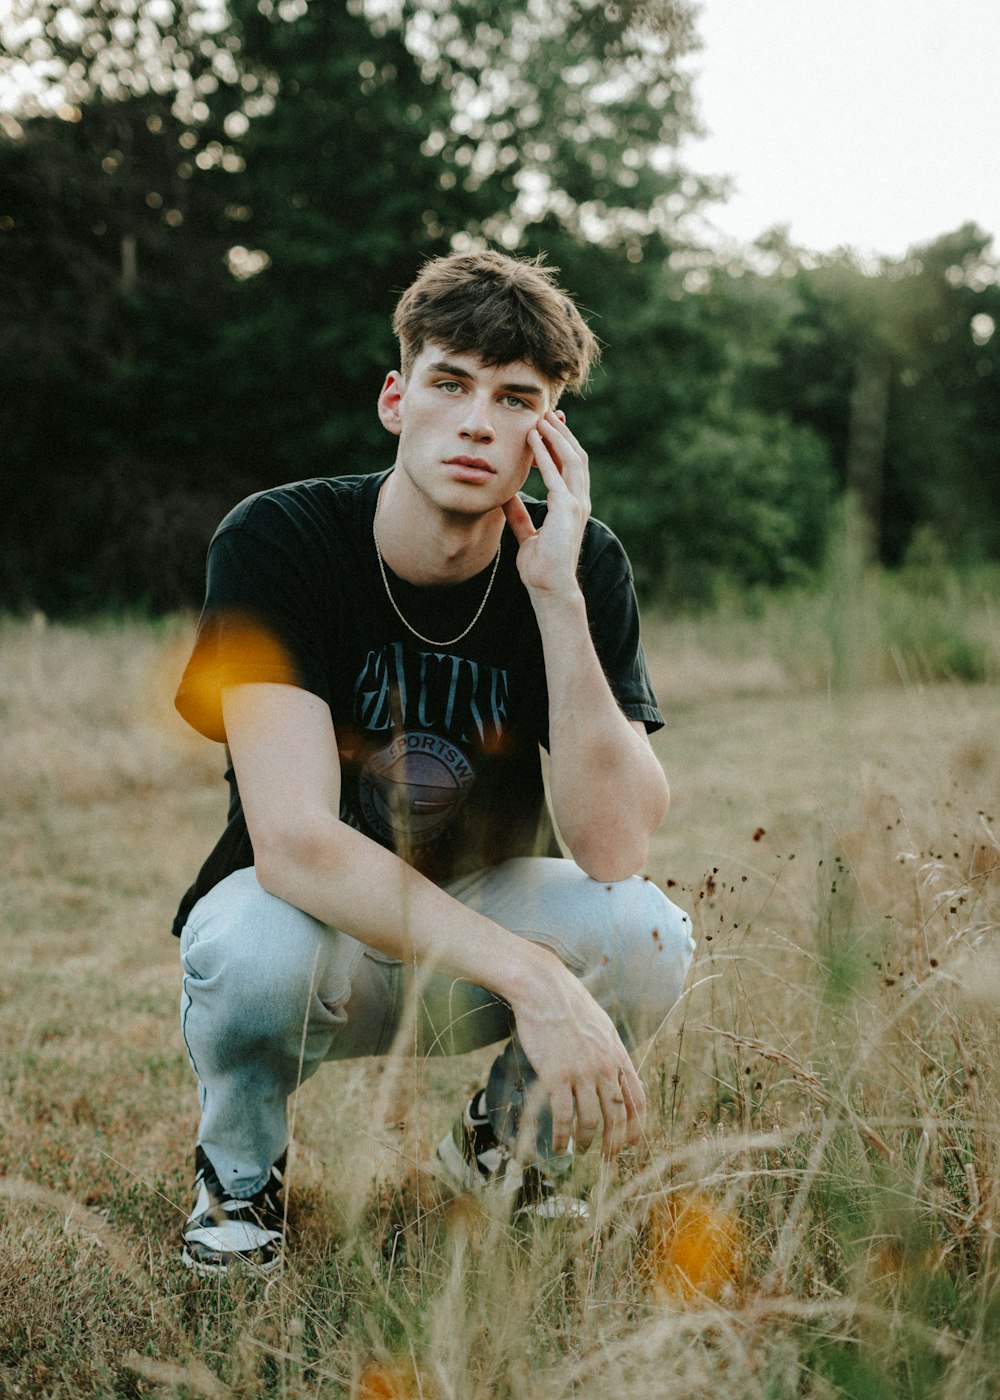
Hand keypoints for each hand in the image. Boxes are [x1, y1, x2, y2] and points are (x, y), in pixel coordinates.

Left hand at [503, 411, 590, 600]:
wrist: (549, 588)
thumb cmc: (540, 566)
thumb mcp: (526, 533)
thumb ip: (518, 515)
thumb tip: (504, 496)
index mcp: (572, 505)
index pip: (570, 465)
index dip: (561, 444)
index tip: (546, 427)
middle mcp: (579, 500)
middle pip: (575, 455)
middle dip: (562, 432)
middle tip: (546, 413)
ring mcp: (576, 504)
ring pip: (571, 458)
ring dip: (556, 436)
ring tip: (541, 418)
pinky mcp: (567, 509)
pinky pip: (556, 475)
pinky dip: (545, 454)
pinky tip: (533, 440)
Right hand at [509, 944, 645, 1159]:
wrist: (543, 989)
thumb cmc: (568, 1004)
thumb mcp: (601, 1026)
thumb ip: (610, 1051)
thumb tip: (615, 1071)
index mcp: (618, 1055)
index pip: (637, 1100)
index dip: (636, 1127)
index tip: (629, 1142)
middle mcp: (605, 1067)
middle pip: (618, 1116)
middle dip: (614, 1142)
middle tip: (607, 1158)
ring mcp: (582, 1073)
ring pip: (592, 1121)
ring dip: (587, 1142)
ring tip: (580, 1150)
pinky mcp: (557, 1076)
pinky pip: (564, 1117)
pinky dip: (563, 1137)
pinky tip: (558, 1146)